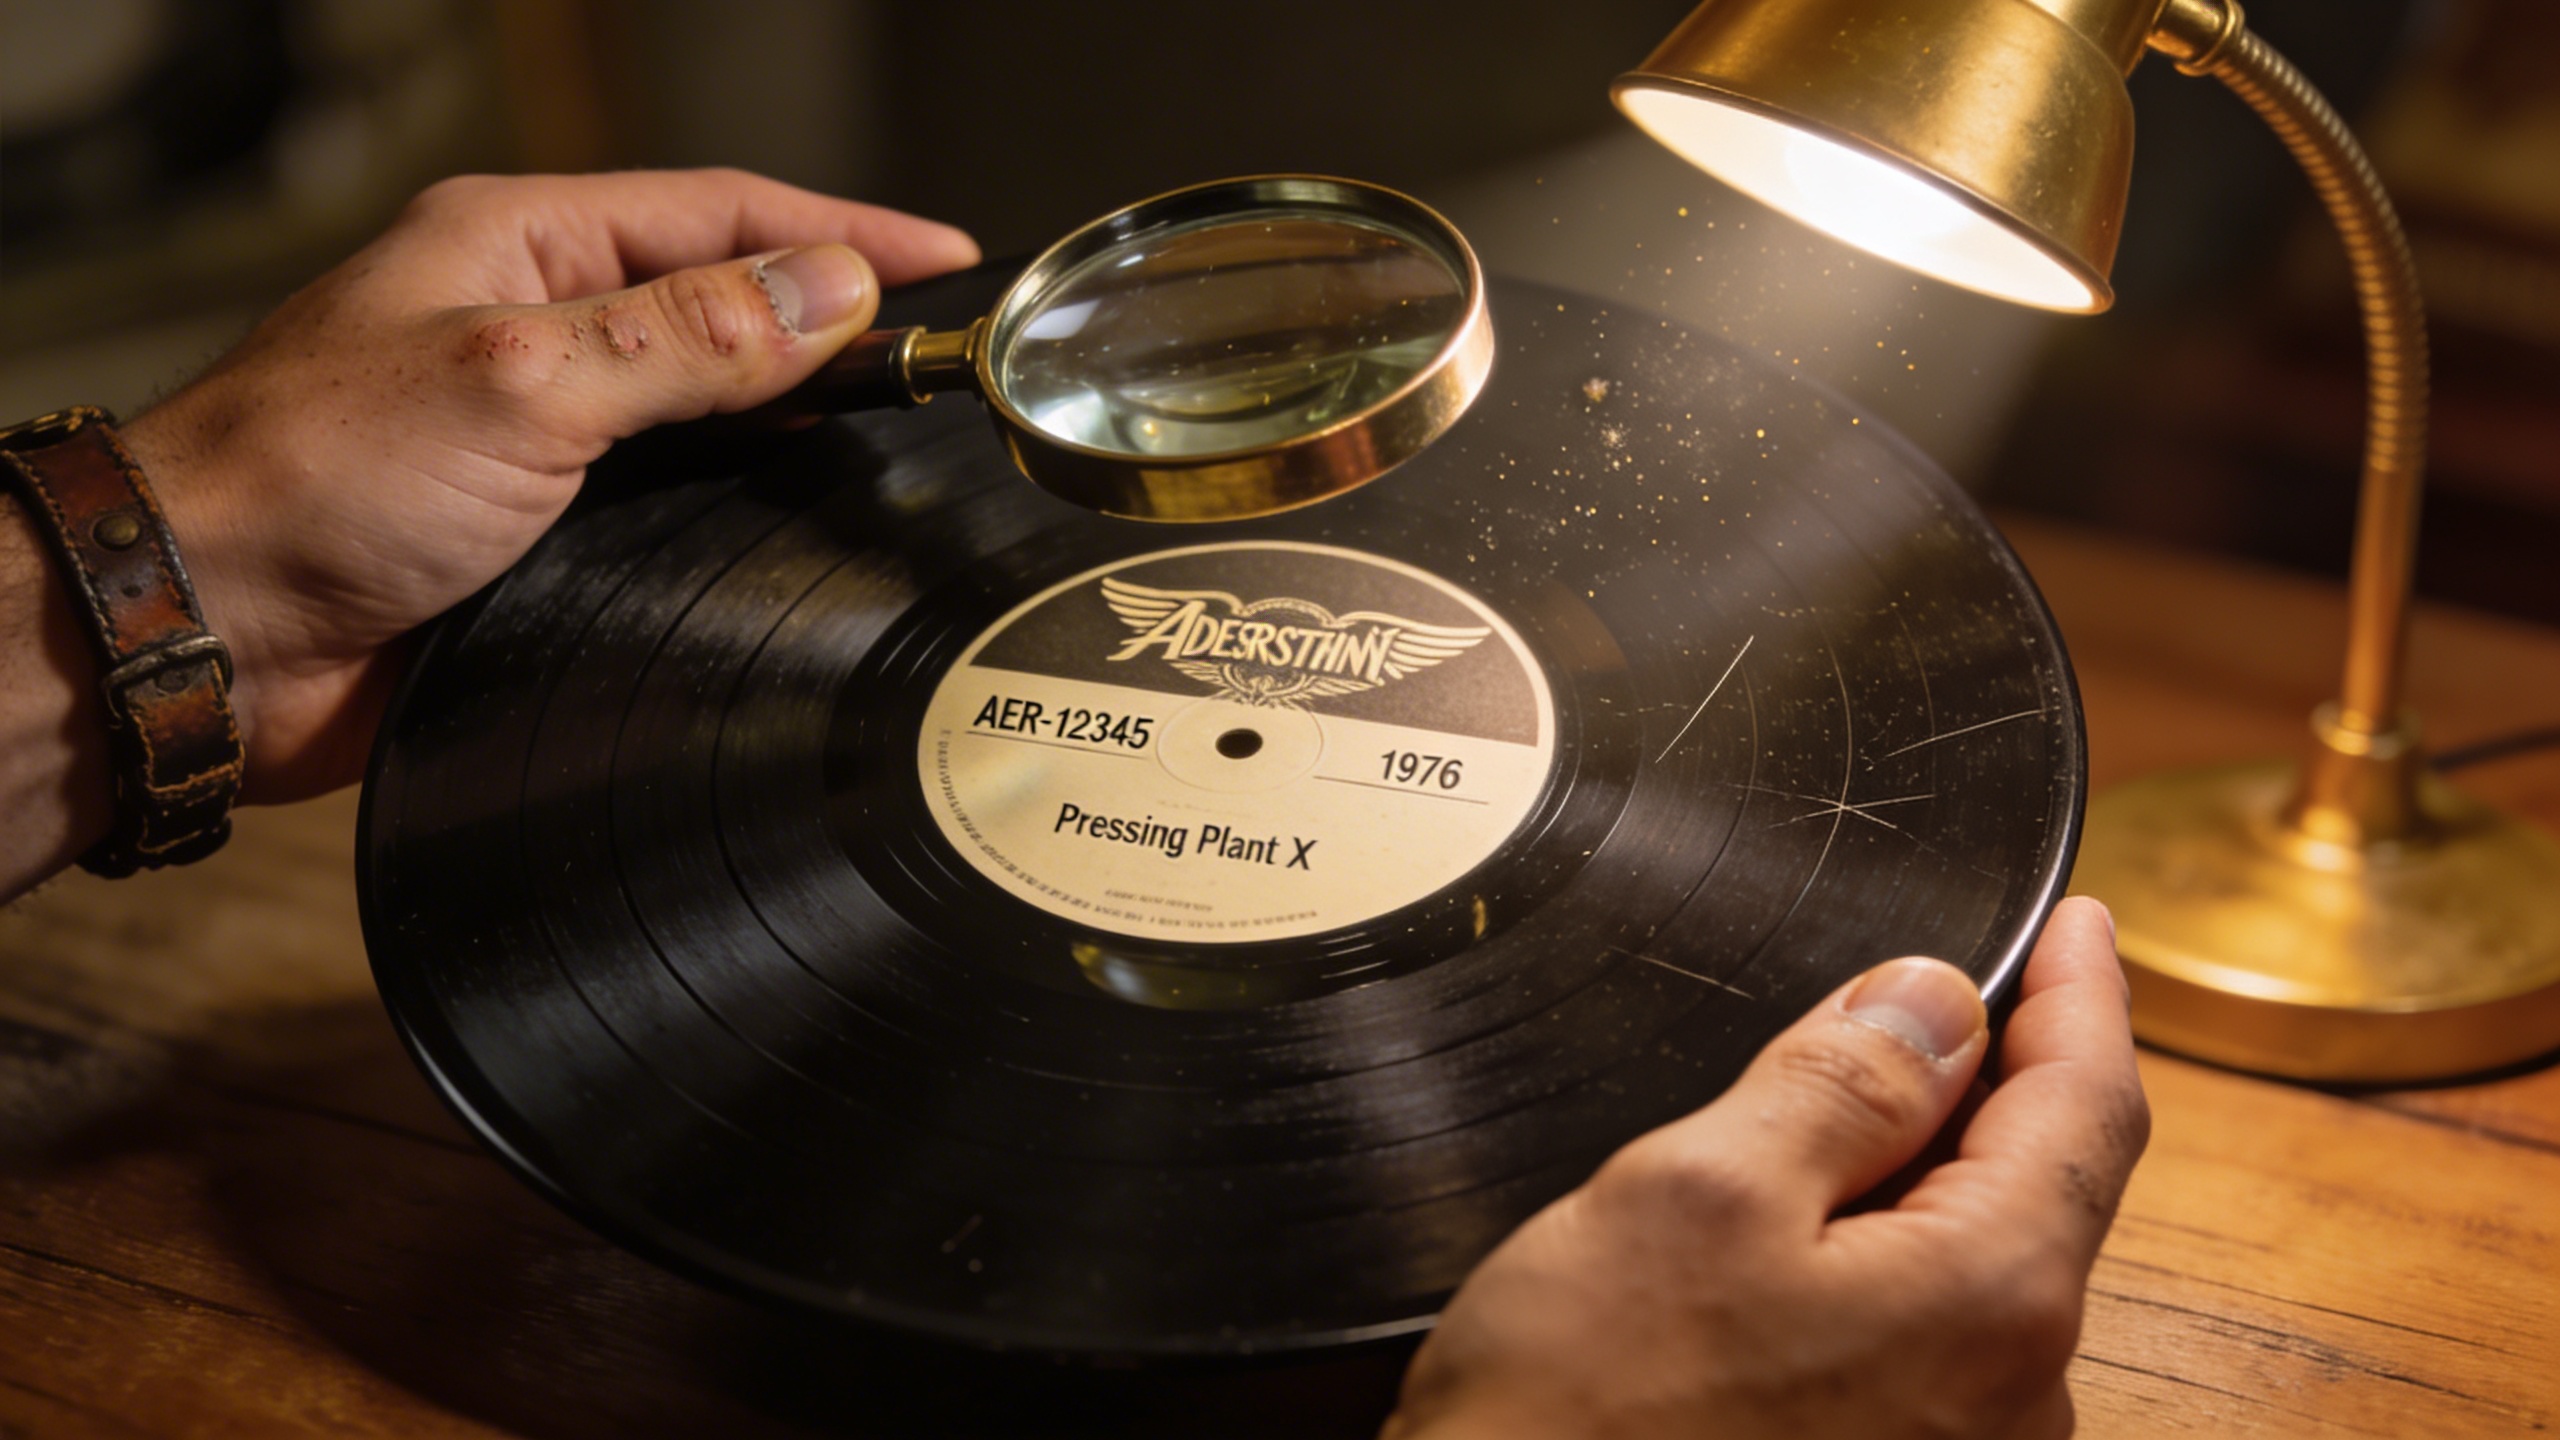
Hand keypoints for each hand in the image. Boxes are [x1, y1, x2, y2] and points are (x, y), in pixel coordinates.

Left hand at [119, 169, 977, 799]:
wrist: (205, 633)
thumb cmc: (307, 482)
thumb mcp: (522, 381)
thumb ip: (688, 338)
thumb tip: (830, 293)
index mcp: (519, 240)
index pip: (721, 212)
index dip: (844, 233)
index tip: (948, 262)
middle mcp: (533, 322)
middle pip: (723, 301)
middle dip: (834, 321)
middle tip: (939, 357)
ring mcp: (536, 425)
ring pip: (704, 402)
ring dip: (794, 413)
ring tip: (894, 428)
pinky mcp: (538, 523)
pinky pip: (669, 491)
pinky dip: (740, 496)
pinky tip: (792, 515)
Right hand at [1381, 897, 2148, 1439]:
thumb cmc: (1577, 1424)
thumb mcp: (1695, 1192)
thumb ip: (1838, 1083)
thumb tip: (1936, 1002)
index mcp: (1989, 1303)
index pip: (2088, 1107)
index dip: (2085, 994)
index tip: (2081, 924)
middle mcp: (2007, 1402)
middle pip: (2037, 1186)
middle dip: (1985, 1079)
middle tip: (1907, 994)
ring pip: (1970, 1262)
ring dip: (1915, 1176)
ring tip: (1803, 1127)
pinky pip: (1920, 1337)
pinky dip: (1880, 1258)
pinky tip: (1786, 1245)